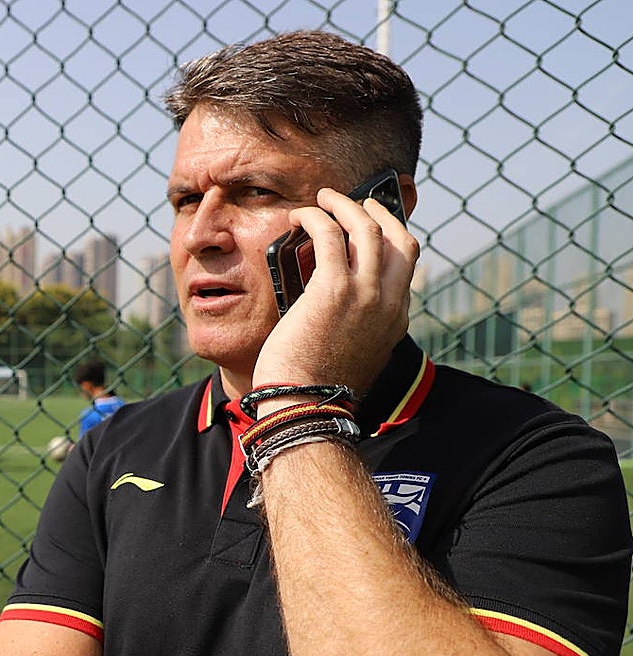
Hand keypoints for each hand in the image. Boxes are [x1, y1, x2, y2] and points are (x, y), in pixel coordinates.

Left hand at [254, 188, 418, 394]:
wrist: (305, 407)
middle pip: (399, 238)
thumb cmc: (314, 387)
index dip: (389, 238)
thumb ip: (354, 330)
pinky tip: (300, 216)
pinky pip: (329, 235)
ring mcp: (365, 295)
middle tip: (351, 203)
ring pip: (367, 228)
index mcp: (395, 321)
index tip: (368, 226)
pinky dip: (315, 217)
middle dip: (377, 212)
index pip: (405, 266)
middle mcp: (388, 303)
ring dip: (345, 205)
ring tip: (323, 198)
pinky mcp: (333, 290)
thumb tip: (330, 311)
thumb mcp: (351, 355)